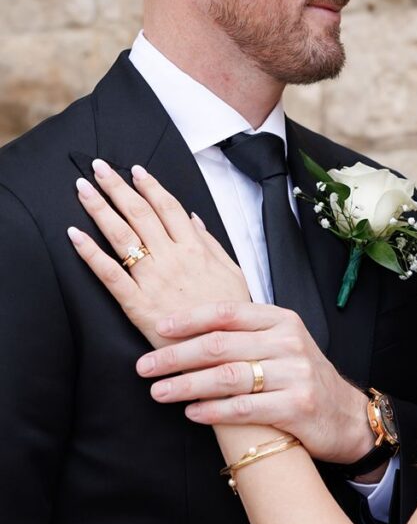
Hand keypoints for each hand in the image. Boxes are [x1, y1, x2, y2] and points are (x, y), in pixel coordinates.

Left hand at [68, 159, 249, 347]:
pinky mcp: (138, 305)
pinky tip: (75, 235)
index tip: (134, 170)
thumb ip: (212, 244)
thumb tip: (195, 218)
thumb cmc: (230, 319)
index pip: (168, 208)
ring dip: (100, 209)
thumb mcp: (233, 275)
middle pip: (140, 214)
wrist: (226, 355)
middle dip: (117, 187)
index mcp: (196, 250)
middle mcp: (174, 259)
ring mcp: (154, 281)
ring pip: (123, 236)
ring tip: (83, 189)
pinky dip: (90, 252)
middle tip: (98, 167)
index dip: (150, 186)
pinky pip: (110, 274)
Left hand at [135, 300, 382, 472]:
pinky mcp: (297, 407)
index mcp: (281, 320)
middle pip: (220, 345)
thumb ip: (243, 328)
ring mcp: (295, 375)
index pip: (227, 312)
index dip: (188, 319)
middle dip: (176, 356)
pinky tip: (191, 412)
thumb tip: (191, 318)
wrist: (346, 416)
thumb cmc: (301, 376)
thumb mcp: (280, 342)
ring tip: (159, 391)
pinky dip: (213, 411)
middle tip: (145, 366)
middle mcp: (289, 342)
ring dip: (186, 385)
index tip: (158, 328)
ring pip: (227, 377)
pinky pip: (244, 408)